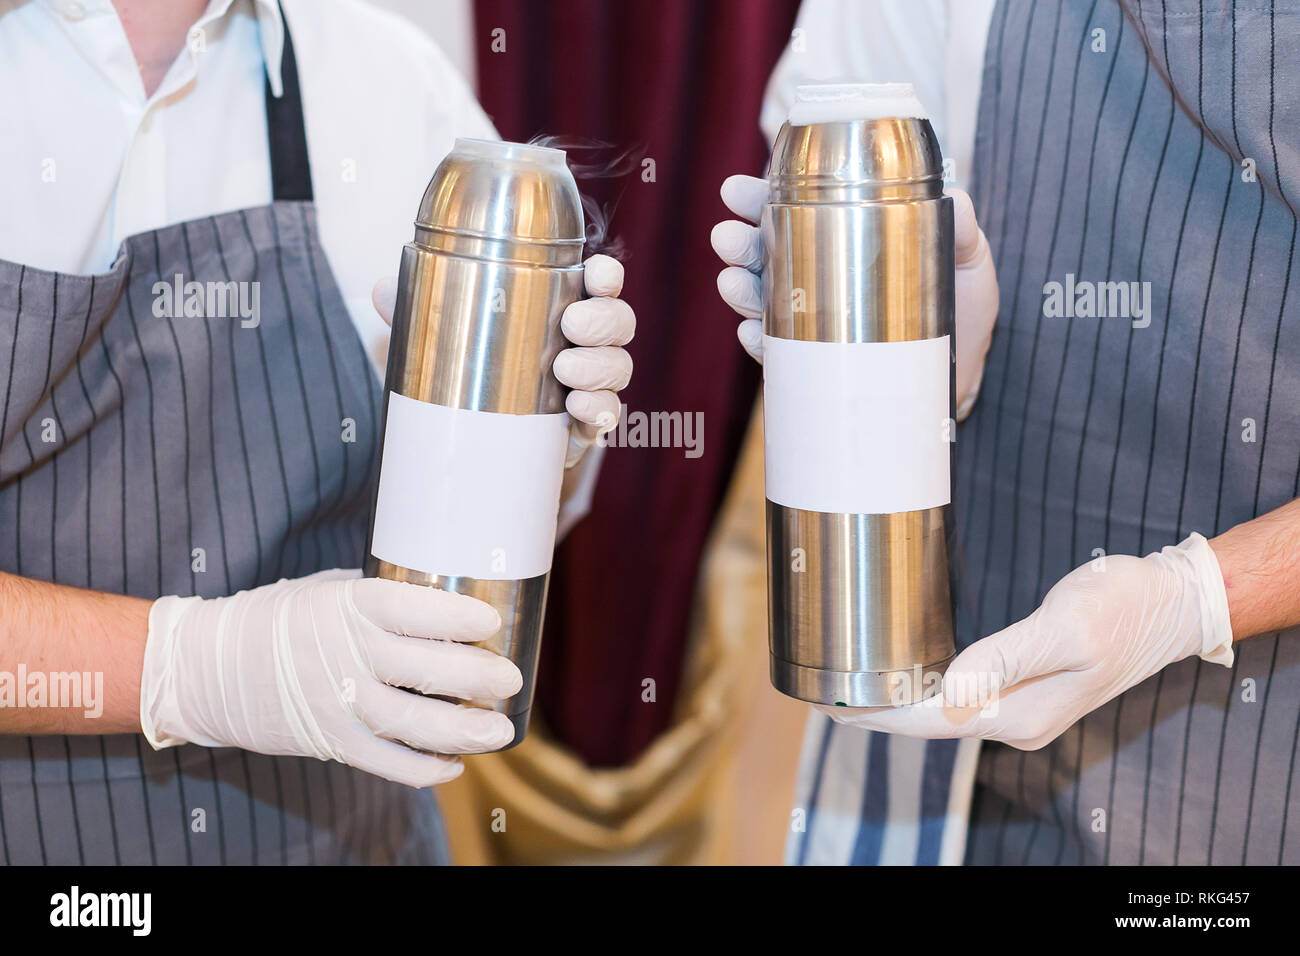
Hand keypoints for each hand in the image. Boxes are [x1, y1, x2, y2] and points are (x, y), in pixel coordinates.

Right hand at [140, 570, 522, 786]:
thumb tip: (444, 607)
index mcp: (348, 606)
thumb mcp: (329, 591)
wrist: (208, 668)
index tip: (491, 621)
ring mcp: (337, 702)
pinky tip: (453, 763)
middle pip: (427, 668)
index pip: (414, 610)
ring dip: (465, 730)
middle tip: (512, 679)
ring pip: (415, 723)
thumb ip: (381, 601)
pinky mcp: (330, 740)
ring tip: (501, 730)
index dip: (458, 617)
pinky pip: (387, 762)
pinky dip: (425, 769)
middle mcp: (345, 654)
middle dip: (480, 677)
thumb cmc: (278, 620)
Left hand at [372, 253, 634, 467]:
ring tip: (565, 369)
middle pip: (618, 324)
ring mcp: (587, 387)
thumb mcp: (439, 336)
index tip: (597, 272)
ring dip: (601, 366)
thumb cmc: (463, 371)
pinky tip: (581, 410)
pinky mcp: (582, 429)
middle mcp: (584, 346)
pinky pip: (607, 418)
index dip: (607, 277)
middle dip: (604, 319)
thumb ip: (416, 310)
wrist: (469, 440)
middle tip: (571, 324)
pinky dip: (601, 411)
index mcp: (560, 309)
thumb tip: (382, 291)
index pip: (599, 286)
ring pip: (618, 369)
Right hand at [710, 175, 998, 418]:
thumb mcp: (969, 259)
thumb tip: (954, 198)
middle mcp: (821, 276)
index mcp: (846, 237)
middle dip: (739, 243)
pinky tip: (754, 333)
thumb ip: (963, 226)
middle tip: (728, 237)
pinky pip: (778, 352)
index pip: (793, 210)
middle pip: (765, 253)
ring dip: (740, 290)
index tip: (735, 191)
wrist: (964, 372)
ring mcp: (814, 320)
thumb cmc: (964, 308)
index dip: (758, 197)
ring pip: (762, 300)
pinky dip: (761, 342)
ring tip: (732, 283)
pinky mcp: (816, 361)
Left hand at [821, 533, 1234, 749]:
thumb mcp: (1065, 625)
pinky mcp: (1030, 691)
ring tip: (850, 689)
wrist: (1175, 604)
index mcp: (1022, 714)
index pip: (931, 721)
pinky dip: (927, 691)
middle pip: (931, 723)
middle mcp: (1019, 722)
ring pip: (945, 713)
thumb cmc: (1124, 607)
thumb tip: (950, 690)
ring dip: (899, 703)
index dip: (877, 714)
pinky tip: (905, 678)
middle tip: (823, 694)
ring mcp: (1025, 710)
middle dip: (878, 711)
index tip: (831, 704)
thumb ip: (1005, 658)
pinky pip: (964, 698)